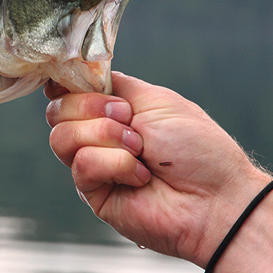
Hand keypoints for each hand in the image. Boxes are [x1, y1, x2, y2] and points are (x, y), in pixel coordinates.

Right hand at [46, 72, 272, 272]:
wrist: (215, 198)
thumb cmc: (197, 149)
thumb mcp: (157, 100)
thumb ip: (115, 85)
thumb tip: (79, 74)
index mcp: (112, 110)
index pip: (67, 93)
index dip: (62, 85)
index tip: (66, 83)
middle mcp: (98, 137)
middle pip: (57, 111)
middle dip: (92, 108)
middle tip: (129, 119)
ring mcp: (94, 165)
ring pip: (61, 137)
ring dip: (105, 136)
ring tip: (139, 150)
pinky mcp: (93, 193)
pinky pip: (82, 165)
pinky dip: (115, 164)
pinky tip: (140, 176)